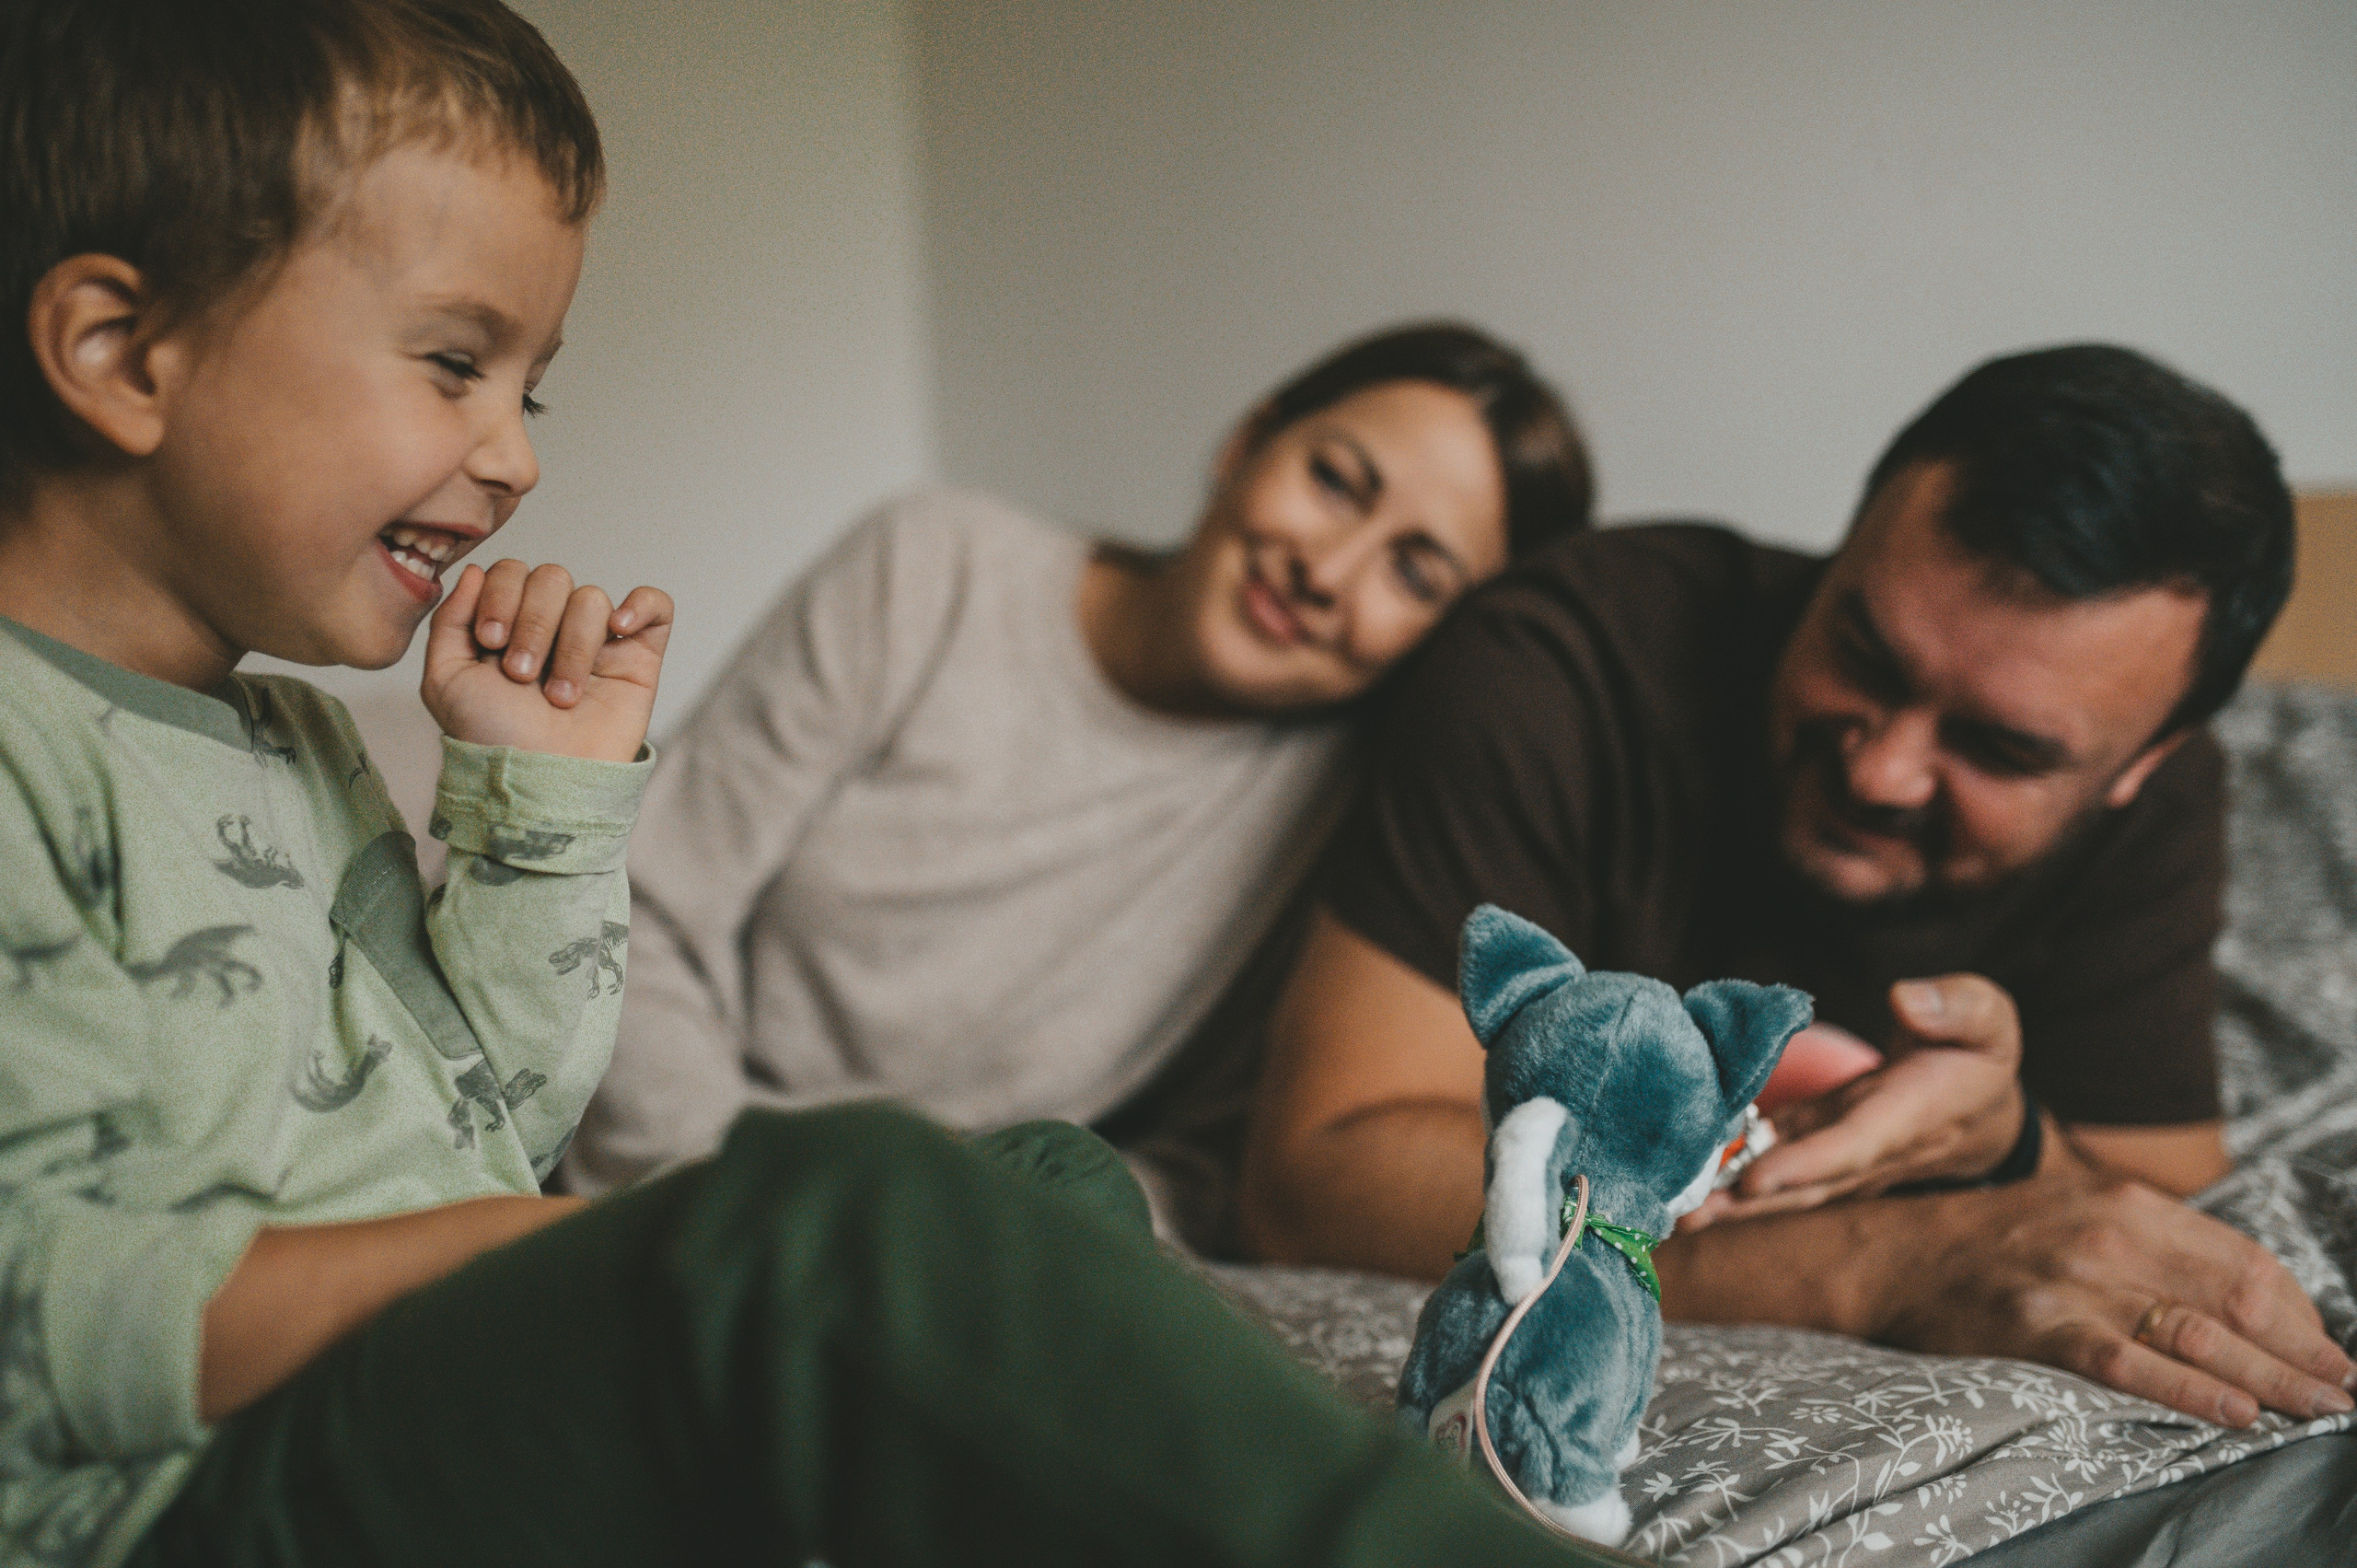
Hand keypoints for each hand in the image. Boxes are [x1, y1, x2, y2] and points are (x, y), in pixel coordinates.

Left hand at [421, 560, 671, 762]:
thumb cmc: (492, 738)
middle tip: (523, 674)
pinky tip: (619, 628)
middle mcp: (554, 626)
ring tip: (561, 694)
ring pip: (592, 598)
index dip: (502, 597)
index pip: (512, 571)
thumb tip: (477, 571)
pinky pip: (656, 605)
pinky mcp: (639, 657)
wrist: (540, 783)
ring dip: (573, 645)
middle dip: (534, 624)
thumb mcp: (445, 680)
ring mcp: (599, 640)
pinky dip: (641, 604)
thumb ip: (449, 620)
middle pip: (552, 577)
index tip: (492, 641)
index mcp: (510, 623)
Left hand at [1681, 974, 2022, 1228]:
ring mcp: (1833, 1152)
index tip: (1754, 1180)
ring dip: (1724, 1200)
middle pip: (1802, 1182)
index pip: (1853, 1147)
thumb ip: (1955, 1008)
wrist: (1977, 1107)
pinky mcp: (1810, 1141)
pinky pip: (1766, 1160)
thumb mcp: (1987, 1020)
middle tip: (1686, 1212)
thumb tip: (1905, 997)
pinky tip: (1675, 1178)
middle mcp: (1865, 1149)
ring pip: (1778, 1183)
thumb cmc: (1977, 1053)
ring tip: (1669, 1212)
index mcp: (1907, 1117)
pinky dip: (1723, 1172)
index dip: (1804, 1165)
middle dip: (1745, 1201)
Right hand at [1879, 1155, 2355, 1426]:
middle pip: (2236, 1298)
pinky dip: (2191, 1390)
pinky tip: (2237, 1413)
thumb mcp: (2078, 1215)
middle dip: (2303, 1350)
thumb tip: (2238, 1297)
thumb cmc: (1992, 1243)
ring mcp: (2072, 1282)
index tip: (2327, 1350)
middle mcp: (2108, 1235)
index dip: (2299, 1312)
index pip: (2243, 1260)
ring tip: (2319, 1408)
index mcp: (2126, 1203)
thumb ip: (2152, 1245)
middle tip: (2345, 1391)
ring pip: (2198, 1333)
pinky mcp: (2036, 1328)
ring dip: (2273, 1378)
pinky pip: (2129, 1363)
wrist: (1890, 1253)